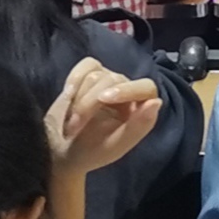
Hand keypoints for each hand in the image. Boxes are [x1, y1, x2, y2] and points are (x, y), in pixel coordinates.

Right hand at [43, 57, 161, 175]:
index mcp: (140, 109)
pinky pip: (85, 66)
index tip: (103, 99)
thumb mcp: (114, 146)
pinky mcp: (90, 72)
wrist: (62, 151)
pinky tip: (67, 97)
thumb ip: (138, 127)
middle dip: (88, 104)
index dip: (127, 90)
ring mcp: (108, 78)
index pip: (146, 87)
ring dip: (77, 100)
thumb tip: (156, 102)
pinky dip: (73, 80)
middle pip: (113, 80)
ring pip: (95, 75)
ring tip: (69, 123)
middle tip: (73, 128)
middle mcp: (126, 89)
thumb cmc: (92, 152)